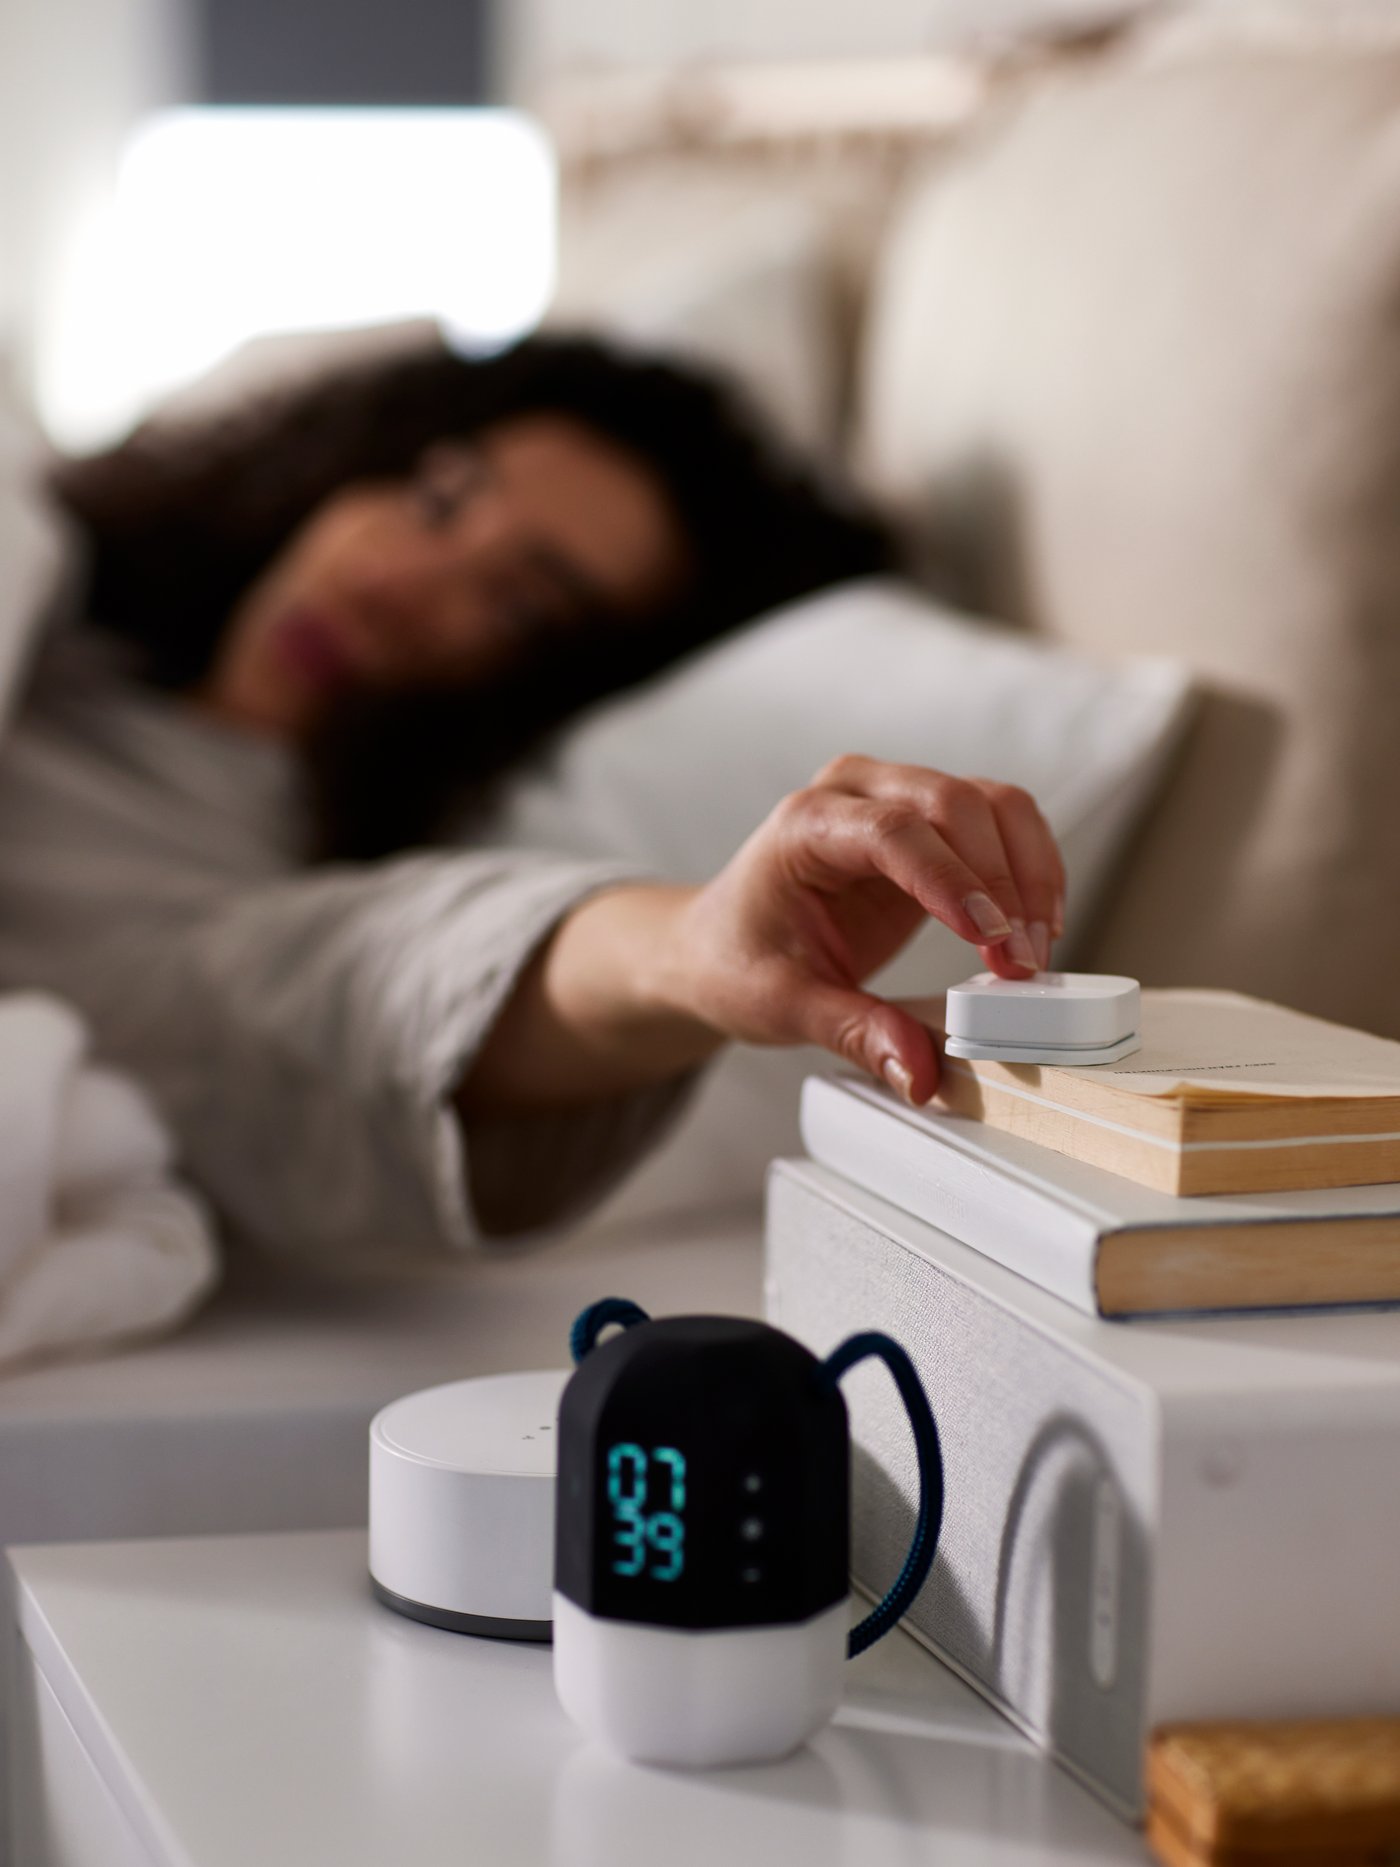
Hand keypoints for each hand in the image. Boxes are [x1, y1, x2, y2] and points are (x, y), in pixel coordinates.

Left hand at [660, 755, 1065, 1103]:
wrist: (718, 945)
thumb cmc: (737, 961)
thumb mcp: (783, 1006)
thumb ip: (854, 1033)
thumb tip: (919, 1071)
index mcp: (805, 825)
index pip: (893, 833)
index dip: (952, 882)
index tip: (993, 940)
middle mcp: (854, 793)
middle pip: (955, 804)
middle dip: (1004, 883)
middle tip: (1021, 965)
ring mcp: (896, 798)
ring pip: (992, 804)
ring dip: (1029, 873)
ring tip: (1035, 950)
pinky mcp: (929, 824)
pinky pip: (1000, 823)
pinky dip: (1030, 868)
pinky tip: (1035, 925)